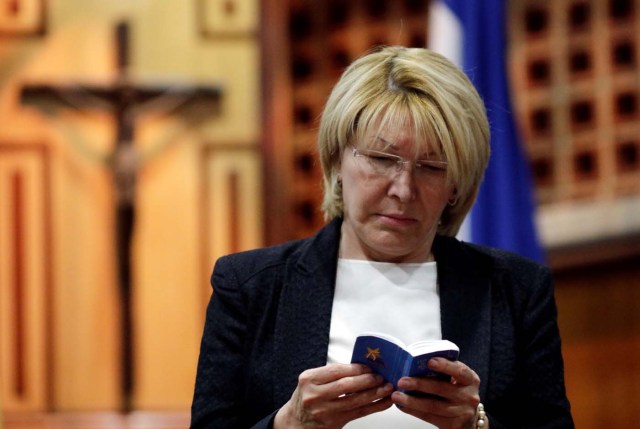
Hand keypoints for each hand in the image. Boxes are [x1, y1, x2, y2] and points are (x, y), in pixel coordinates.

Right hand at [274, 363, 393, 428]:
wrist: (296, 422)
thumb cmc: (306, 397)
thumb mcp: (311, 381)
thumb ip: (331, 374)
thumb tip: (360, 367)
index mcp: (309, 379)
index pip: (337, 370)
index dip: (356, 368)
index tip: (369, 367)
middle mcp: (315, 395)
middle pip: (346, 385)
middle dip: (367, 380)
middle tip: (380, 376)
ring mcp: (324, 411)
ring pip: (355, 400)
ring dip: (375, 393)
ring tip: (386, 387)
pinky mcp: (334, 423)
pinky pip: (359, 413)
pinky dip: (374, 406)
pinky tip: (384, 401)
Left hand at [391, 358, 480, 428]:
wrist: (468, 418)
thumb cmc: (458, 392)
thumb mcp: (458, 380)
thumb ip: (444, 371)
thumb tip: (415, 362)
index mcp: (470, 379)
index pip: (459, 370)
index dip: (445, 366)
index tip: (429, 362)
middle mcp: (469, 396)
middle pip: (441, 388)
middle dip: (419, 384)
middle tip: (402, 381)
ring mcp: (462, 412)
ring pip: (433, 405)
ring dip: (412, 401)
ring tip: (397, 396)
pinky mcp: (453, 425)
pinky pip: (430, 417)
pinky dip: (414, 411)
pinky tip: (403, 406)